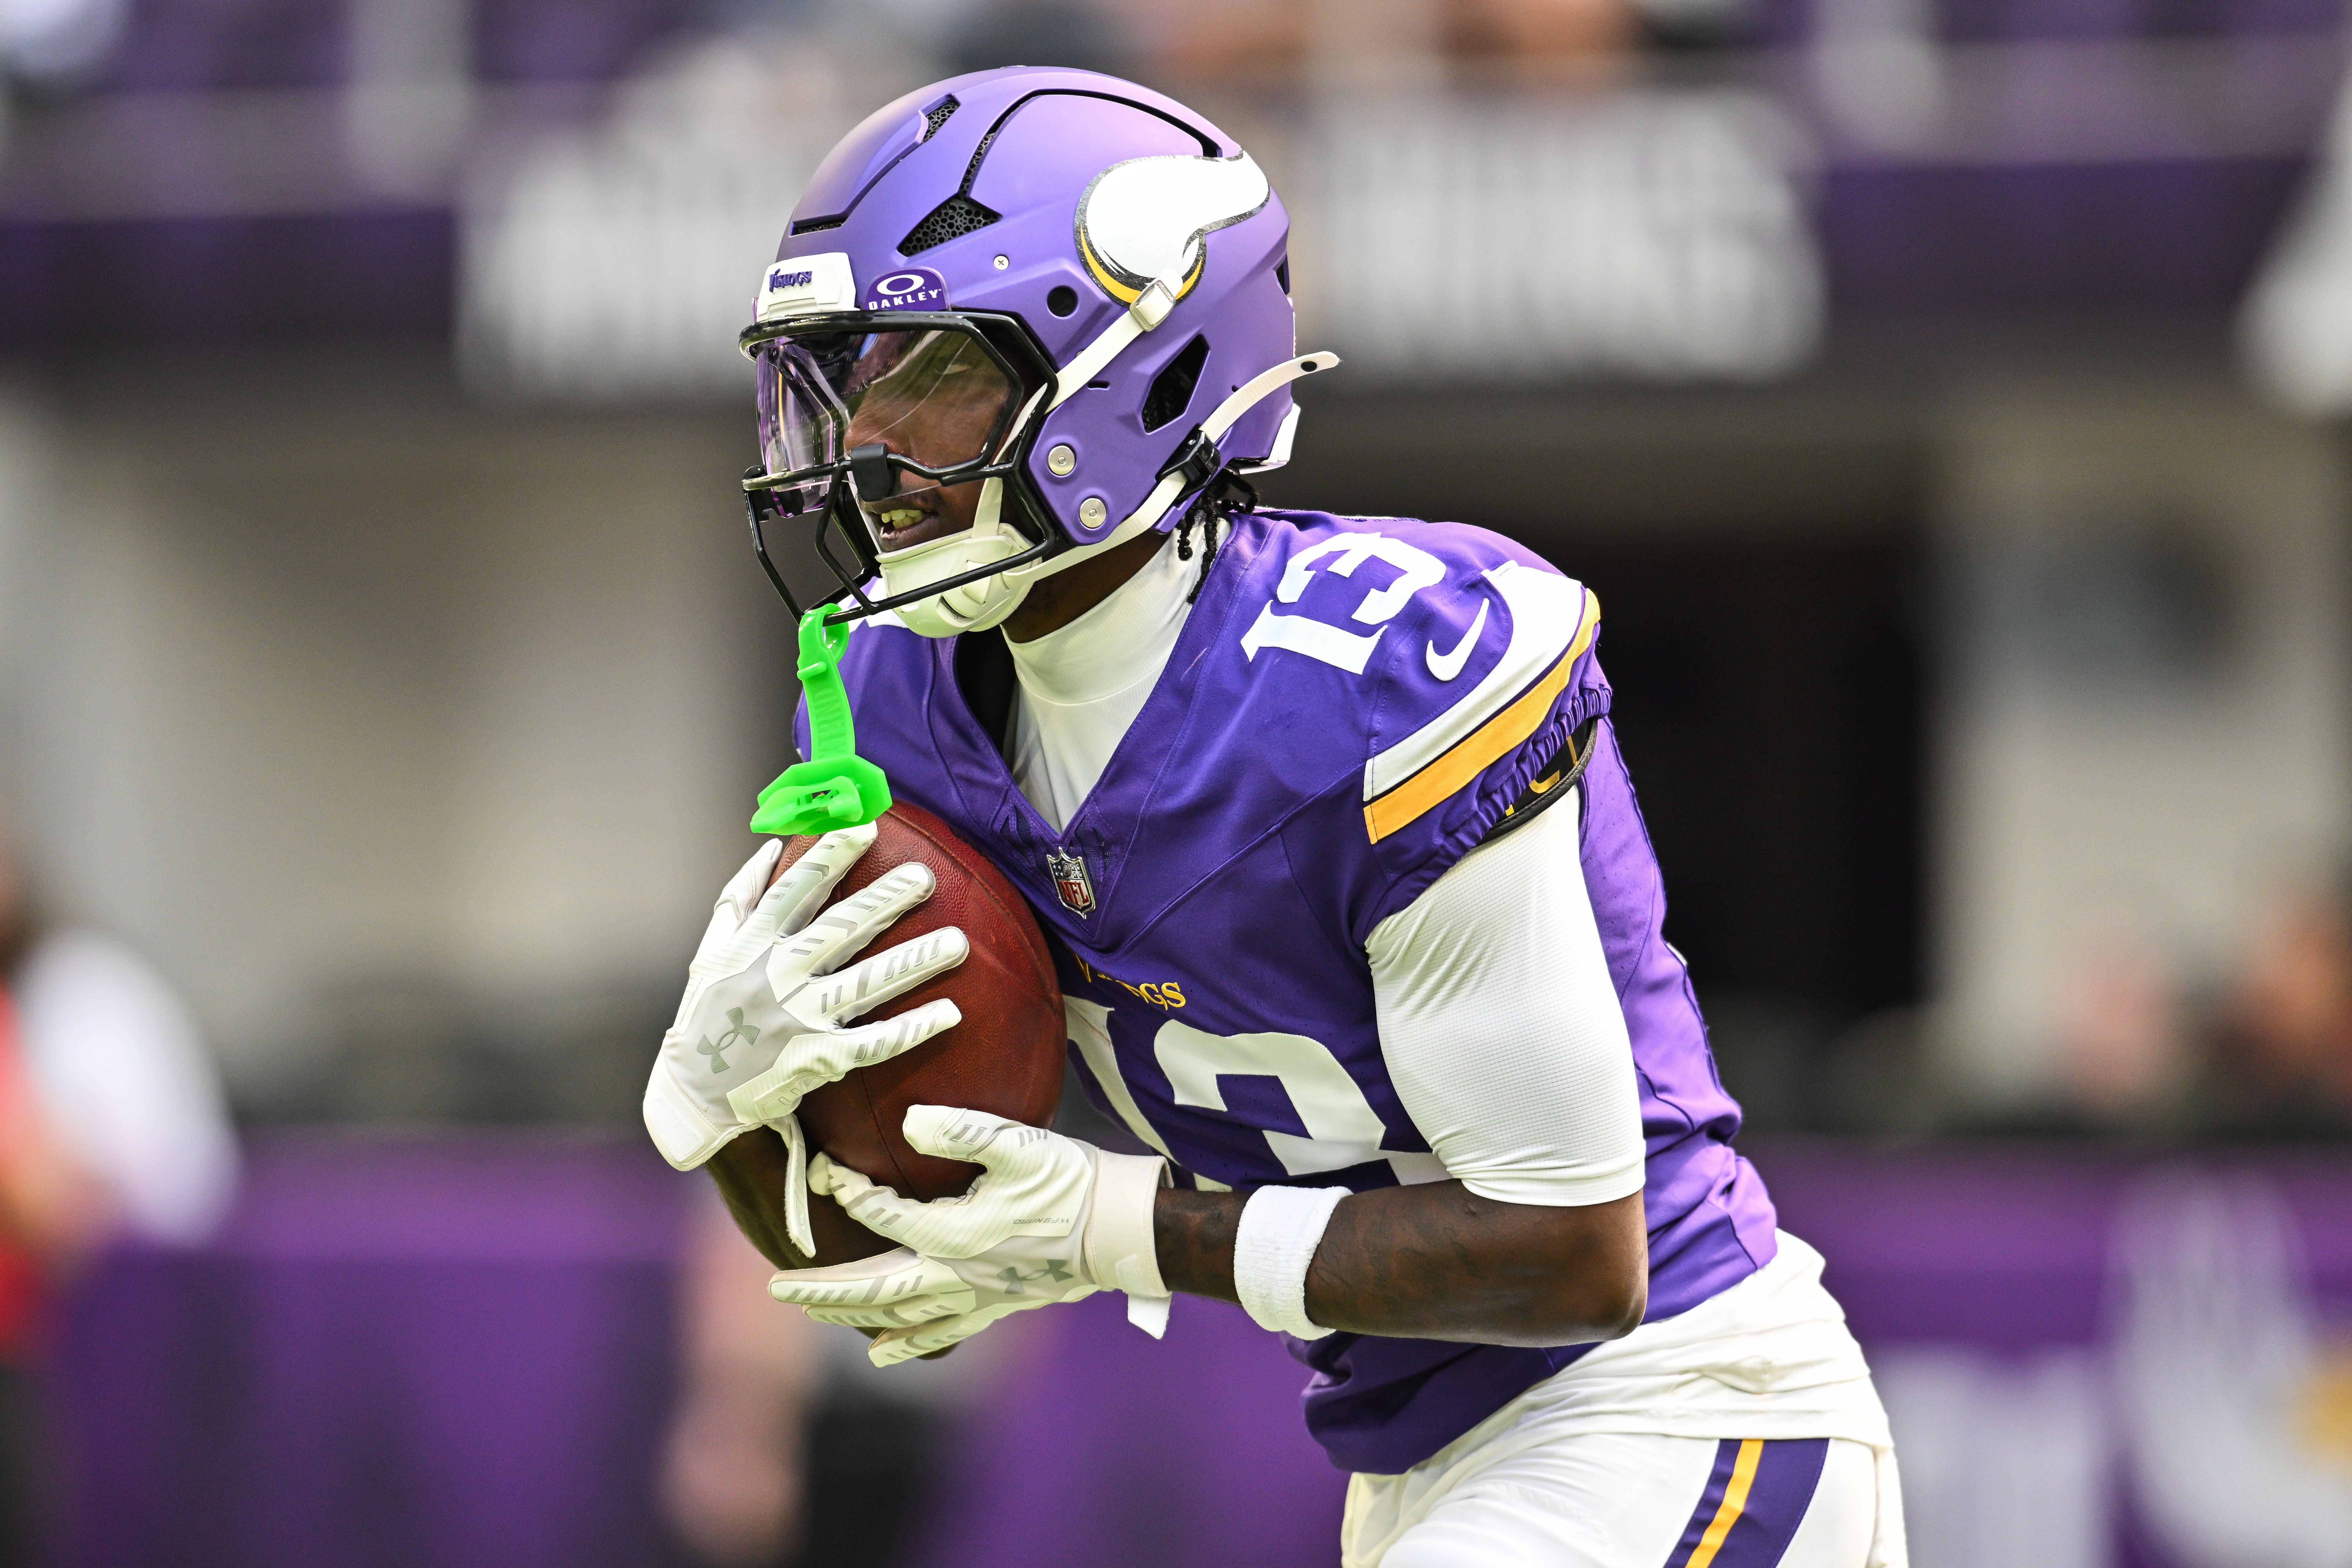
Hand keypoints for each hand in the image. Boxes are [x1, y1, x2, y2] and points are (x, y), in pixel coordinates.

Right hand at [643, 827, 967, 1254]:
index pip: (796, 891)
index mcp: (753, 945)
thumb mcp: (710, 950)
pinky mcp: (817, 1059)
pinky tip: (950, 1013)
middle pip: (839, 931)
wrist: (694, 1092)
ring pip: (864, 984)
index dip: (830, 857)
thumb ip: (738, 897)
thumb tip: (770, 848)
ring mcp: (799, 1019)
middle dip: (884, 902)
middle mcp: (777, 976)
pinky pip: (873, 1042)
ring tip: (958, 942)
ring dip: (913, 962)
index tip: (866, 827)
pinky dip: (910, 1029)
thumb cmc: (706, 1013)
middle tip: (926, 876)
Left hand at [765, 1106, 1170, 1363]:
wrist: (1122, 1231)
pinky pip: (941, 1334)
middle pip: (873, 1287)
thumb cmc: (1073, 1182)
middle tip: (776, 1288)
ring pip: (899, 1315)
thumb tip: (908, 1120)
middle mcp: (956, 1274)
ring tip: (812, 1313)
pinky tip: (882, 1355)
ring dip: (852, 1315)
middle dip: (823, 1289)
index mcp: (954, 1234)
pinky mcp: (995, 1306)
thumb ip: (962, 1130)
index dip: (850, 1192)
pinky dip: (907, 1345)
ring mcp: (974, 1296)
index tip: (826, 1171)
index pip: (883, 1215)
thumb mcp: (1020, 1144)